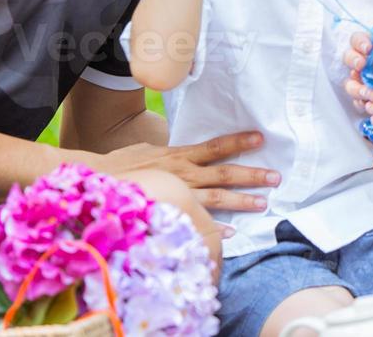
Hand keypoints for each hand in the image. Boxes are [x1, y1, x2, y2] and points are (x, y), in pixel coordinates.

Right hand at [89, 131, 279, 214]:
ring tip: (263, 203)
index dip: (238, 142)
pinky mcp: (170, 212)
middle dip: (252, 175)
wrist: (96, 182)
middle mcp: (183, 174)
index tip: (260, 139)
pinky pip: (197, 221)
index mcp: (179, 156)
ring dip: (242, 201)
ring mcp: (178, 195)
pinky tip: (232, 233)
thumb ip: (172, 152)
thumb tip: (186, 151)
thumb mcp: (149, 149)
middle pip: (224, 174)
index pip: (215, 146)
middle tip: (276, 177)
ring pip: (216, 198)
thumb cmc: (122, 165)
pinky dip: (215, 228)